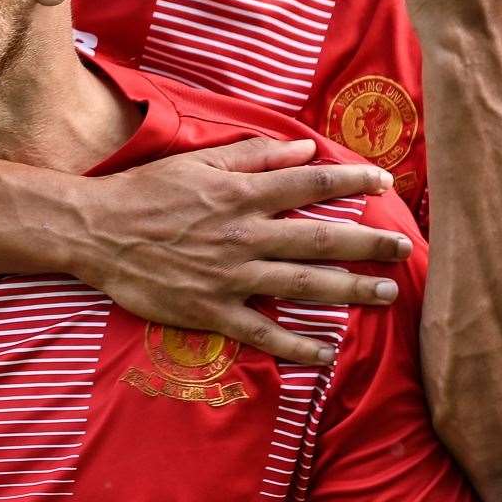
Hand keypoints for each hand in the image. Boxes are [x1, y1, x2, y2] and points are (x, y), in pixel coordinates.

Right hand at [70, 136, 411, 364]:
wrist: (96, 232)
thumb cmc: (145, 191)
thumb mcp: (198, 163)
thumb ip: (253, 156)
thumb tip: (303, 150)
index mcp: (241, 194)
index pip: (310, 184)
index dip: (351, 179)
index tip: (384, 180)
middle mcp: (244, 235)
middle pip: (320, 237)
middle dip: (368, 241)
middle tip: (404, 246)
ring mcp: (231, 276)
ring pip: (303, 284)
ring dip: (350, 289)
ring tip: (386, 292)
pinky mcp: (213, 311)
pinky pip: (264, 331)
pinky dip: (297, 345)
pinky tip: (327, 352)